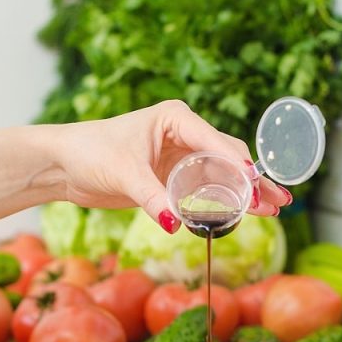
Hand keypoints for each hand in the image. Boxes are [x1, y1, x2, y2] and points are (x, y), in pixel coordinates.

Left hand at [50, 100, 291, 232]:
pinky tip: (247, 214)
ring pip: (223, 174)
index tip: (254, 182)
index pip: (214, 140)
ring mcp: (181, 155)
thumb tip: (175, 224)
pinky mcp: (174, 176)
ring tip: (274, 209)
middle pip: (227, 157)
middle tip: (277, 201)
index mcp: (175, 118)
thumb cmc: (89, 153)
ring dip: (246, 192)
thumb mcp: (123, 174)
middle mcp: (184, 133)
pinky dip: (226, 201)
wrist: (64, 165)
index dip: (236, 163)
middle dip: (252, 180)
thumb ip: (151, 198)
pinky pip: (207, 188)